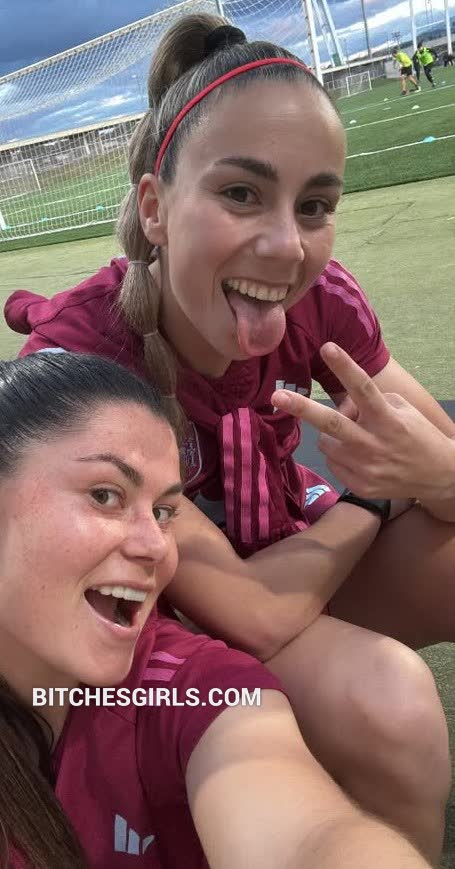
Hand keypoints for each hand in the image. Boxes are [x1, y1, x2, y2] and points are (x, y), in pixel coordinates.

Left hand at [271, 342, 454, 501]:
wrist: (438, 476)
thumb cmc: (416, 434)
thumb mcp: (401, 409)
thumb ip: (369, 402)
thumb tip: (340, 406)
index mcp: (387, 418)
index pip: (363, 388)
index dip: (344, 367)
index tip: (326, 347)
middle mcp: (374, 443)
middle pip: (332, 423)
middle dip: (302, 408)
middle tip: (277, 395)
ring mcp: (365, 467)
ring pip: (326, 442)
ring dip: (331, 434)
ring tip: (354, 436)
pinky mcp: (358, 485)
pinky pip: (333, 462)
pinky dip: (340, 454)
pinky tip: (361, 456)